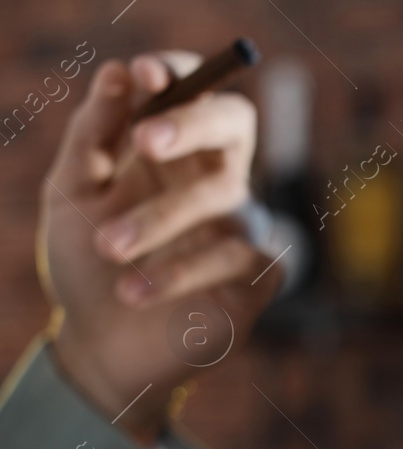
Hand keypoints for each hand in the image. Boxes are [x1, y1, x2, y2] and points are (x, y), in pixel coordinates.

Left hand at [41, 54, 278, 445]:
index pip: (197, 93)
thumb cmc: (87, 266)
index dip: (181, 75)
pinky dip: (180, 272)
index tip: (145, 73)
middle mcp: (217, 182)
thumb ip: (93, 134)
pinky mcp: (257, 280)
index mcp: (176, 154)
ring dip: (158, 220)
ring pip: (220, 200)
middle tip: (145, 141)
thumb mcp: (71, 193)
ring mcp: (241, 230)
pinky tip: (135, 292)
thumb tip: (118, 74)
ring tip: (109, 249)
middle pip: (234, 123)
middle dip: (191, 121)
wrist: (100, 347)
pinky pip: (235, 259)